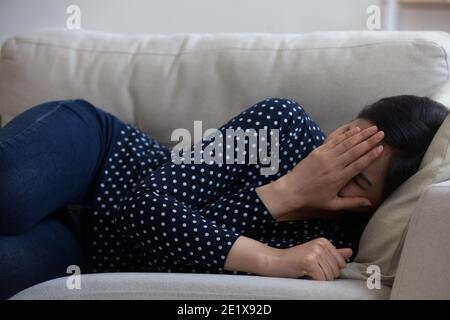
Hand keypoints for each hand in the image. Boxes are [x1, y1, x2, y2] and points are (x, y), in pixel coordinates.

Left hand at [256, 123, 383, 218]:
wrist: (292, 190)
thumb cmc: (313, 198)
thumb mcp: (333, 204)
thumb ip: (352, 202)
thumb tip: (370, 204)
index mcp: (340, 178)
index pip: (359, 164)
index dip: (371, 155)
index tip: (382, 148)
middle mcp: (334, 165)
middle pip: (355, 150)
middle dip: (370, 141)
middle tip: (382, 133)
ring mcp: (325, 156)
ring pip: (346, 143)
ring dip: (360, 135)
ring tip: (372, 128)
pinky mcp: (318, 151)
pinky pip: (334, 140)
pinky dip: (345, 134)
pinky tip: (354, 129)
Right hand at [266, 238, 351, 280]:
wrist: (275, 261)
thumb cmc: (295, 260)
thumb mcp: (315, 254)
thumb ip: (333, 253)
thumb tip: (350, 252)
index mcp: (324, 242)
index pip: (341, 264)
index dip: (330, 270)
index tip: (316, 267)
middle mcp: (321, 245)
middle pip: (336, 271)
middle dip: (324, 276)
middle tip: (310, 270)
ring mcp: (315, 253)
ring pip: (329, 277)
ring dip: (318, 279)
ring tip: (306, 271)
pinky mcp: (310, 262)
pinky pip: (321, 279)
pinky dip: (314, 281)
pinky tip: (304, 274)